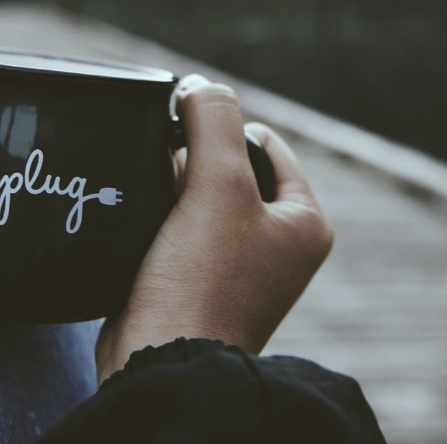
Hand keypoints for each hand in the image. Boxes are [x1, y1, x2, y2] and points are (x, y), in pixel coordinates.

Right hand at [94, 74, 333, 382]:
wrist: (160, 360)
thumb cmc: (202, 281)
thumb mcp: (218, 184)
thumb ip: (214, 121)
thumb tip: (198, 85)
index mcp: (304, 223)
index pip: (266, 142)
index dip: (223, 128)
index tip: (186, 136)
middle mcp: (277, 246)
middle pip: (229, 167)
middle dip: (192, 163)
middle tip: (175, 186)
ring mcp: (236, 267)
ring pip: (196, 196)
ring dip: (170, 191)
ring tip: (158, 212)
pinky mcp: (195, 282)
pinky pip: (174, 228)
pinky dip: (156, 219)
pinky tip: (142, 226)